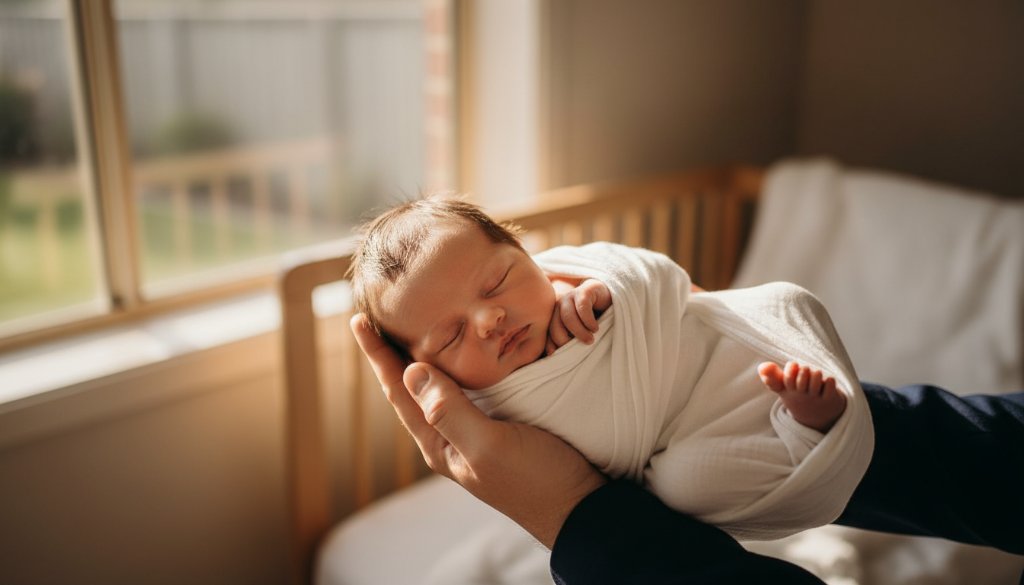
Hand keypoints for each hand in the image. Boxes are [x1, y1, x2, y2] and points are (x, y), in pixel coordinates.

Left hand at [350, 314, 605, 547]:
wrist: (578, 507)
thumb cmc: (535, 479)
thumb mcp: (489, 444)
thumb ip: (450, 410)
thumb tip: (411, 371)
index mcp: (438, 442)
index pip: (398, 390)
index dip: (378, 354)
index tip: (358, 320)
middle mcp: (449, 436)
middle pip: (411, 387)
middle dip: (393, 351)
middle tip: (379, 314)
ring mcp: (474, 432)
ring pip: (439, 386)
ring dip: (423, 355)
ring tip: (410, 325)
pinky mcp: (499, 425)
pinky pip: (467, 388)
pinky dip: (458, 364)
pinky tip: (463, 351)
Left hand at [547, 279, 612, 353]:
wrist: (612, 300)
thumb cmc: (595, 322)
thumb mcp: (581, 334)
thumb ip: (569, 341)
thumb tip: (553, 356)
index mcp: (555, 317)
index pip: (548, 334)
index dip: (554, 346)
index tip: (562, 358)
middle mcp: (560, 305)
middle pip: (555, 326)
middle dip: (566, 341)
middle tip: (580, 350)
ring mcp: (571, 296)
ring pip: (567, 318)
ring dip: (579, 332)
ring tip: (590, 340)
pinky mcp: (585, 291)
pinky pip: (582, 308)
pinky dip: (588, 321)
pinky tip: (595, 328)